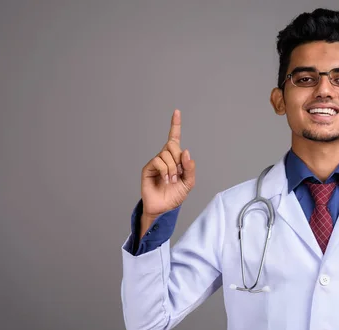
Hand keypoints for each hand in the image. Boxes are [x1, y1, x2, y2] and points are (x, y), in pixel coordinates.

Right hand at [140, 109, 195, 227]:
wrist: (163, 208)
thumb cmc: (175, 196)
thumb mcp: (188, 183)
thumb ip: (190, 168)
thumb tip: (186, 152)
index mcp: (176, 159)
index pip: (174, 138)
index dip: (175, 125)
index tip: (176, 112)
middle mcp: (165, 157)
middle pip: (172, 145)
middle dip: (178, 159)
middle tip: (178, 174)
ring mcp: (156, 162)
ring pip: (166, 154)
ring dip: (172, 169)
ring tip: (172, 181)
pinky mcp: (148, 168)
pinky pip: (158, 161)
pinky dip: (165, 171)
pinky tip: (165, 181)